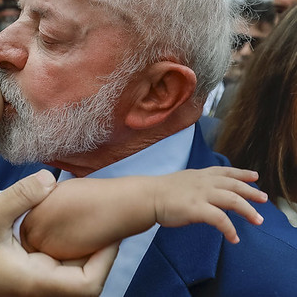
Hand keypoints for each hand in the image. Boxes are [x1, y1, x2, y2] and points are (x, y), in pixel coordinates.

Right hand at [0, 171, 117, 296]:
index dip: (106, 260)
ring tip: (88, 223)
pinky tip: (60, 229)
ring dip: (82, 252)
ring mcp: (35, 286)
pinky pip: (56, 269)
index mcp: (38, 281)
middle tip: (104, 222)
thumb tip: (50, 177)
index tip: (110, 233)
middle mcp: (41, 289)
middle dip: (99, 252)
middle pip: (86, 279)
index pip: (88, 284)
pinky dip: (64, 251)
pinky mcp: (27, 281)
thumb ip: (19, 197)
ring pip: (72, 274)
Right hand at [152, 167, 266, 243]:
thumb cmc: (159, 191)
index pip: (225, 171)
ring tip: (258, 221)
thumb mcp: (181, 181)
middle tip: (264, 199)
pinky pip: (221, 220)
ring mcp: (201, 195)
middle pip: (234, 185)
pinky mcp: (198, 209)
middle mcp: (203, 182)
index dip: (241, 174)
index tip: (254, 176)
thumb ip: (195, 185)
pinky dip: (230, 230)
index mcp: (199, 175)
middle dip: (251, 192)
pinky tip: (234, 238)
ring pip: (233, 200)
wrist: (146, 196)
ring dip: (248, 211)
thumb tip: (203, 192)